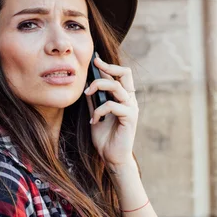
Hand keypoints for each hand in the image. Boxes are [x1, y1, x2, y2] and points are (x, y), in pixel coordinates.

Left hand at [84, 55, 138, 171]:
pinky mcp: (130, 118)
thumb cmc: (105, 136)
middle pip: (125, 73)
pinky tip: (93, 120)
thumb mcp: (95, 113)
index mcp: (123, 97)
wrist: (112, 157)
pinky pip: (112, 105)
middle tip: (95, 64)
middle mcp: (129, 100)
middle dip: (109, 66)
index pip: (119, 74)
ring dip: (98, 86)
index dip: (107, 65)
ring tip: (87, 94)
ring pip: (116, 86)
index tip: (94, 58)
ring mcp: (131, 108)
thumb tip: (85, 84)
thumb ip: (93, 99)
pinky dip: (98, 110)